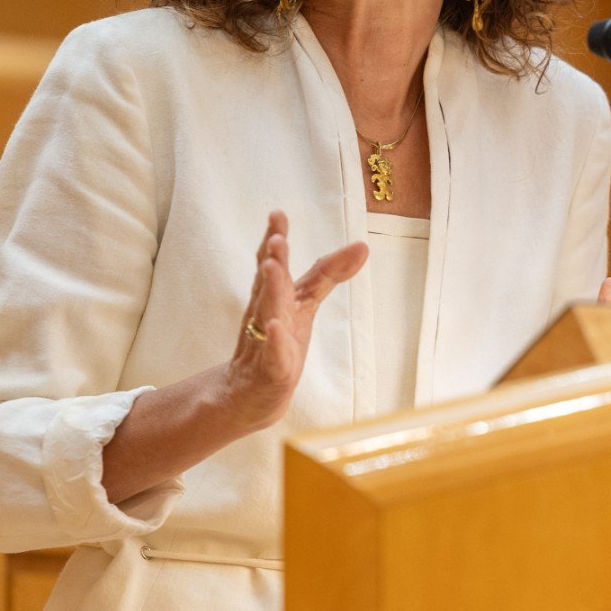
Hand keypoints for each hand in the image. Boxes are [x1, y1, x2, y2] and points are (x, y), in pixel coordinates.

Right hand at [222, 211, 367, 432]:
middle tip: (277, 238)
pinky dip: (276, 342)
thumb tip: (362, 245)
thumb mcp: (304, 305)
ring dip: (271, 290)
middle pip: (269, 284)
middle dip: (273, 260)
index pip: (273, 264)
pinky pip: (273, 356)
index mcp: (273, 298)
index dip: (276, 239)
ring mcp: (265, 344)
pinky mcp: (270, 373)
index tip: (277, 214)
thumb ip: (327, 275)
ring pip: (267, 314)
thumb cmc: (277, 343)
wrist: (249, 397)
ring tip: (271, 267)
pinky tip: (278, 327)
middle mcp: (265, 315)